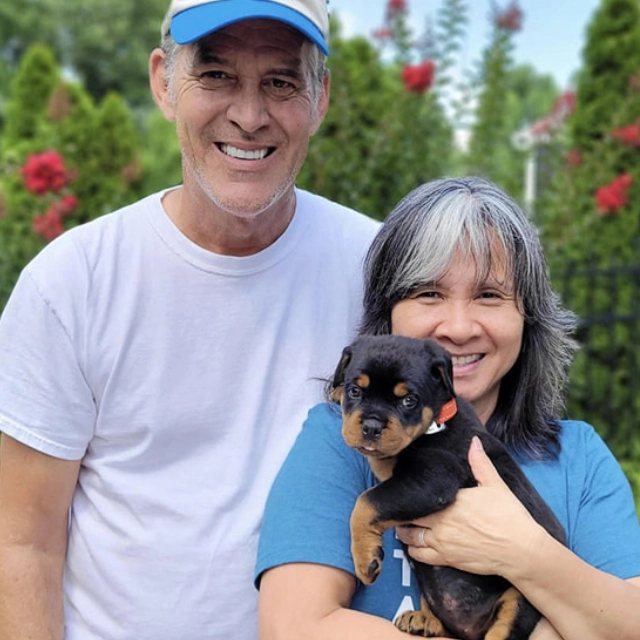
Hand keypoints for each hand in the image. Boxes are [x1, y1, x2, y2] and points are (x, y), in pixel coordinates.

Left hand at [396, 436, 543, 578]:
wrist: (521, 550)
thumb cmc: (510, 516)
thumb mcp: (495, 485)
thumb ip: (480, 463)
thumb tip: (474, 441)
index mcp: (451, 501)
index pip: (419, 497)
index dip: (410, 494)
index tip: (406, 491)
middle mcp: (441, 522)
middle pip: (410, 517)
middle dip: (404, 513)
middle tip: (402, 509)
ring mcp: (442, 542)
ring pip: (410, 537)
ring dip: (405, 532)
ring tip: (405, 526)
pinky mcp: (447, 559)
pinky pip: (419, 556)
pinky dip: (413, 550)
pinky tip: (414, 545)